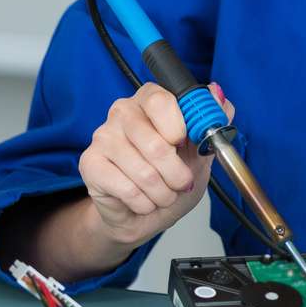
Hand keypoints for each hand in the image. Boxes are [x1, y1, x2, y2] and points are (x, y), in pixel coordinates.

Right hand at [76, 82, 231, 247]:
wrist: (143, 213)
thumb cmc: (170, 177)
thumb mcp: (201, 150)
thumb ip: (213, 120)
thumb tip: (216, 93)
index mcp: (150, 100)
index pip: (161, 100)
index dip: (178, 127)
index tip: (184, 143)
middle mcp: (123, 112)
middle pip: (156, 144)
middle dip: (177, 173)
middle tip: (181, 183)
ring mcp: (103, 136)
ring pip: (144, 172)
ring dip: (163, 193)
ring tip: (163, 194)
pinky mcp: (90, 163)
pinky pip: (127, 189)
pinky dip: (144, 203)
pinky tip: (143, 201)